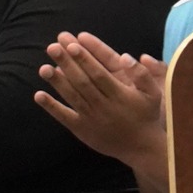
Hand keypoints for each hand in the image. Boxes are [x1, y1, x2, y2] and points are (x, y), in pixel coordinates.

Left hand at [33, 31, 164, 164]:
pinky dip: (51, 107)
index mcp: (120, 95)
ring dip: (57, 82)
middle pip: (82, 82)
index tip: (72, 45)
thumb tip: (126, 56)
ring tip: (43, 67)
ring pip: (72, 97)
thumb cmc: (146, 115)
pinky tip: (38, 95)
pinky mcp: (82, 130)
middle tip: (52, 47)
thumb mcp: (153, 93)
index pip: (99, 73)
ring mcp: (91, 119)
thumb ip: (142, 74)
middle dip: (67, 64)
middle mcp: (104, 106)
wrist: (141, 148)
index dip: (85, 59)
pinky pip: (65, 117)